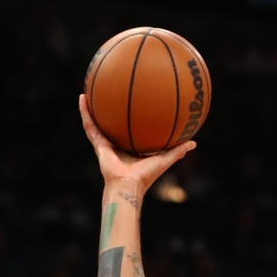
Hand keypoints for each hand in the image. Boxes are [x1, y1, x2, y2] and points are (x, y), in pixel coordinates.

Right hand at [80, 94, 194, 189]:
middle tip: (109, 95)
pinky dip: (84, 112)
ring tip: (88, 91)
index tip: (133, 107)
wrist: (128, 185)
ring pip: (97, 122)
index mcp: (130, 150)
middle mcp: (117, 146)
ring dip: (92, 108)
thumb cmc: (146, 176)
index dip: (130, 121)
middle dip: (110, 112)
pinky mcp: (98, 143)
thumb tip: (194, 143)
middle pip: (112, 126)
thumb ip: (178, 151)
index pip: (129, 132)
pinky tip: (82, 98)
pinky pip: (89, 125)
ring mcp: (105, 144)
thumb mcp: (165, 159)